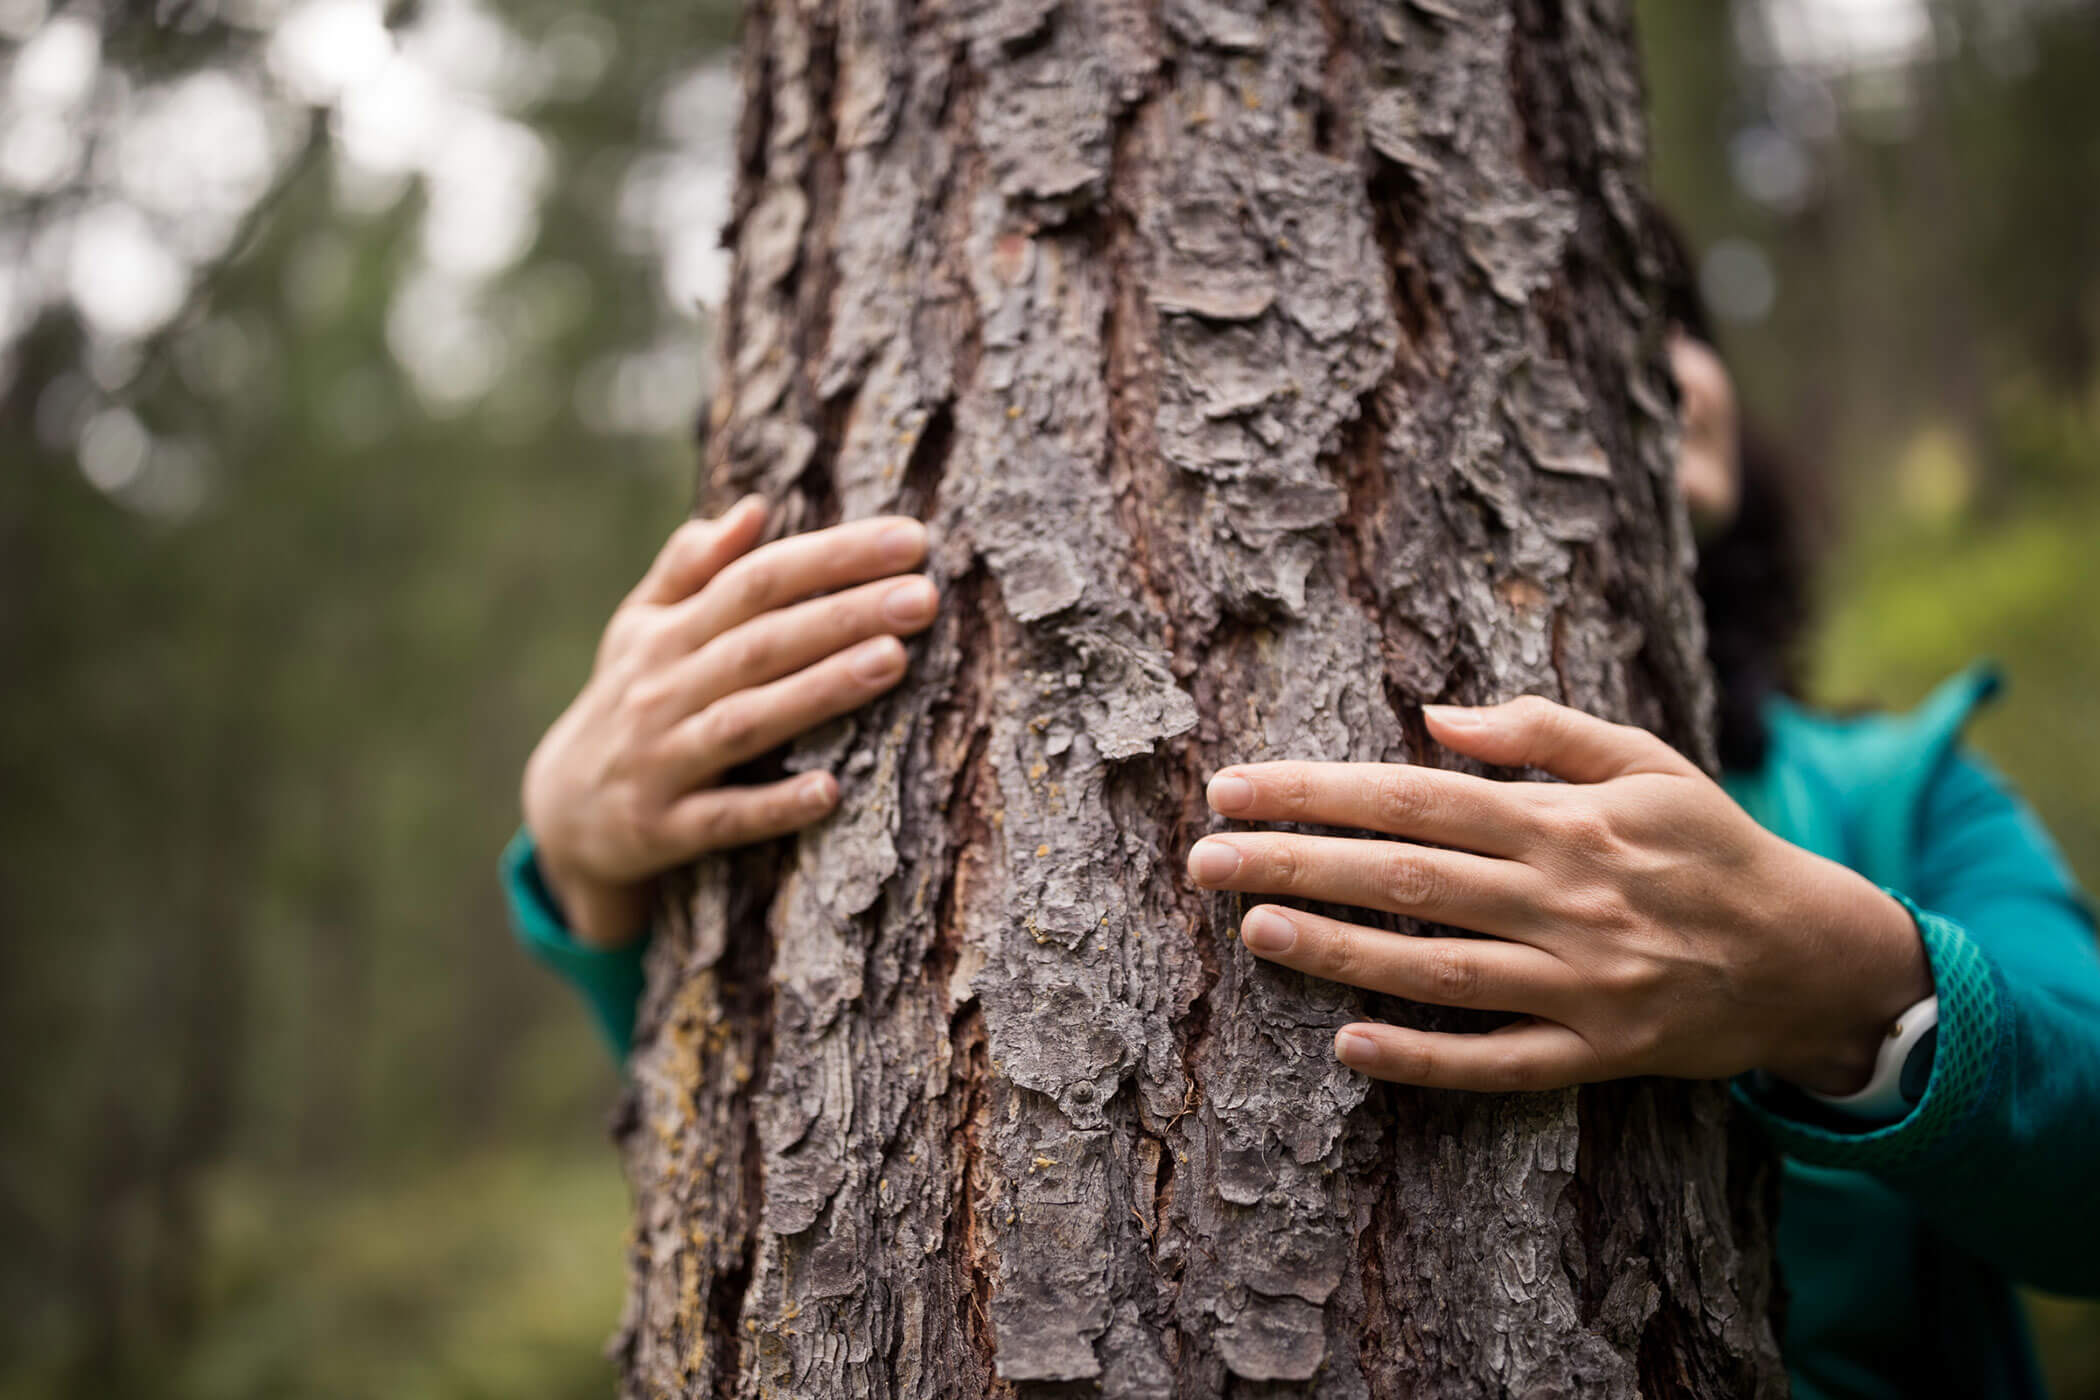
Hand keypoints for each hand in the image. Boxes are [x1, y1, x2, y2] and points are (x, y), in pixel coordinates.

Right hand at [522, 497, 938, 946]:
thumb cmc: (627, 701)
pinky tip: (831, 792)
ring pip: (746, 721)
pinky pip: (725, 817)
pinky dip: (774, 804)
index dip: (832, 556)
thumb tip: (755, 508)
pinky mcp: (664, 829)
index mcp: (666, 634)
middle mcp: (663, 689)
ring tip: (893, 661)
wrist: (561, 812)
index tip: (911, 540)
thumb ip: (691, 567)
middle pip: (761, 643)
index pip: (757, 580)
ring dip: (819, 691)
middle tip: (922, 597)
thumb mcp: (640, 628)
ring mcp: (662, 761)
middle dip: (843, 615)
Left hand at [1186, 696, 1931, 1095]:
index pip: (1412, 797)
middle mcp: (1564, 900)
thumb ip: (1540, 730)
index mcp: (1564, 820)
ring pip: (1438, 969)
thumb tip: (1431, 715)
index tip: (1232, 786)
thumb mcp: (1644, 759)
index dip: (1315, 790)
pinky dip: (1425, 1060)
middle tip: (1203, 859)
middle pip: (1407, 878)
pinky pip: (1499, 1064)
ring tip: (1252, 930)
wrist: (1810, 955)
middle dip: (1298, 863)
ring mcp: (1579, 985)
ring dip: (1340, 953)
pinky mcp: (1596, 1055)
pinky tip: (1349, 1048)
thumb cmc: (1710, 842)